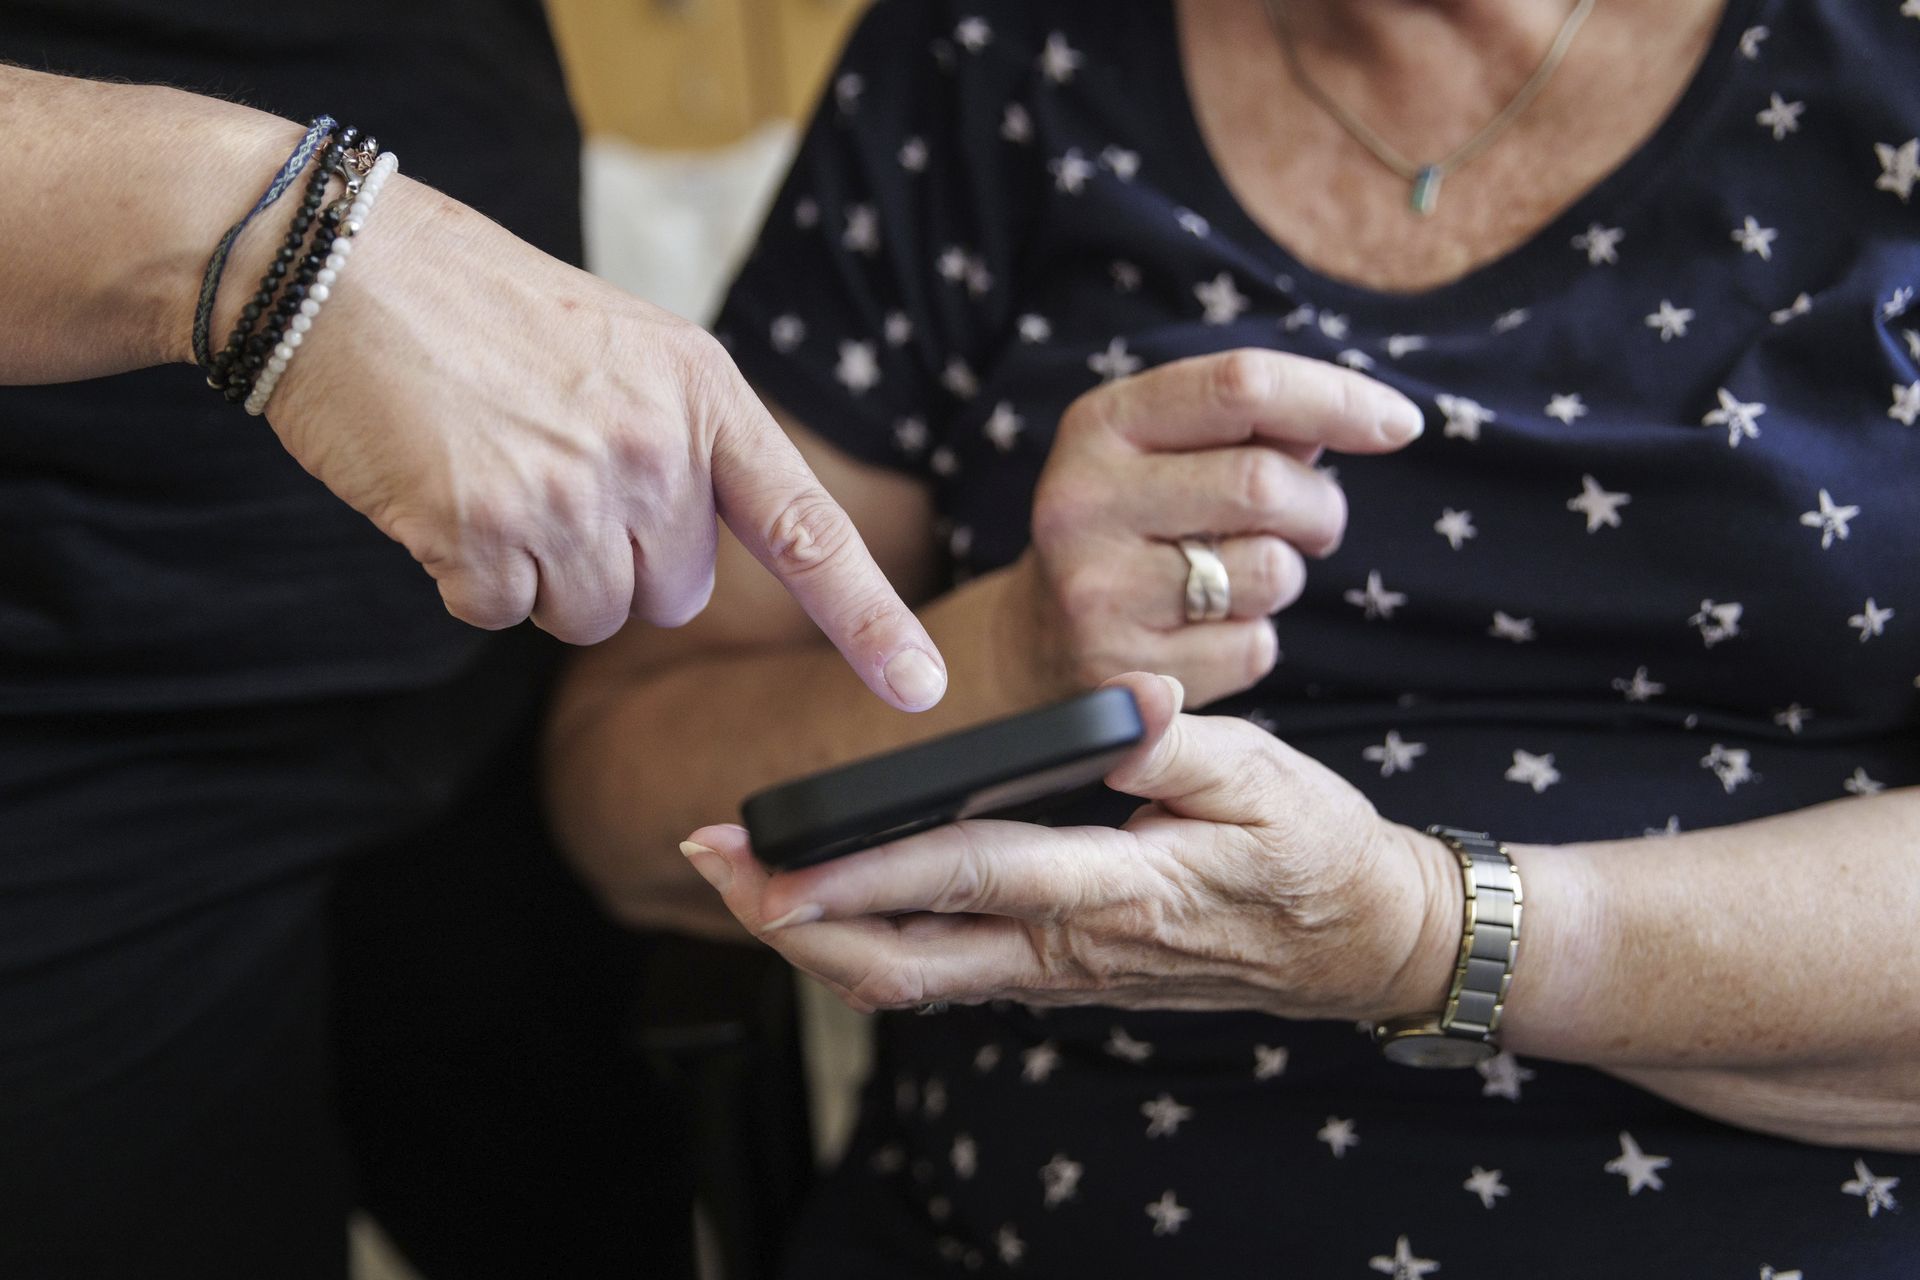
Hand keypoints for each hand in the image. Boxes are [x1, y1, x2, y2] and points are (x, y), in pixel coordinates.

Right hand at [256, 179, 945, 707]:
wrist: (342, 266)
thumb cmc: (480, 306)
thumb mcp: (623, 344)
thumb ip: (681, 442)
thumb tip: (690, 557)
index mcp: (704, 395)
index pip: (808, 530)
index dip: (867, 620)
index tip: (919, 691)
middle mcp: (655, 449)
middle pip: (671, 595)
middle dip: (616, 563)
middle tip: (549, 474)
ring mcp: (573, 492)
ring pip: (590, 617)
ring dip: (540, 574)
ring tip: (494, 472)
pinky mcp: (487, 531)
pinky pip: (502, 614)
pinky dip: (468, 577)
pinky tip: (442, 493)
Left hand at [681, 671, 1460, 1020]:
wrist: (1355, 943)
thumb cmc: (1311, 852)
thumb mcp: (1261, 776)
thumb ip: (1172, 741)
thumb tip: (1113, 702)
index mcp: (1113, 891)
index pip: (963, 877)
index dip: (861, 870)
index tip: (775, 859)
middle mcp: (1067, 949)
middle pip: (899, 960)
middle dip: (794, 921)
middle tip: (713, 863)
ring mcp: (1057, 974)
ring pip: (908, 979)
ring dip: (816, 936)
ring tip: (747, 877)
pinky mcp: (1058, 975)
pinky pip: (942, 973)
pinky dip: (869, 942)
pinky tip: (834, 900)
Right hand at [1002, 350, 1423, 706]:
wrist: (1034, 643)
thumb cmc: (1131, 528)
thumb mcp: (1161, 453)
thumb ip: (1251, 424)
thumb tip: (1371, 418)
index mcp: (1100, 425)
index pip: (1240, 384)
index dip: (1336, 397)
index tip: (1401, 424)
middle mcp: (1084, 502)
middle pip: (1264, 483)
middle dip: (1320, 507)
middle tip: (1315, 526)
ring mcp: (1098, 592)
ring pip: (1268, 570)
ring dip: (1286, 574)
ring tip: (1244, 577)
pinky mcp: (1123, 672)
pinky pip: (1254, 647)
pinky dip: (1256, 639)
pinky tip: (1208, 633)